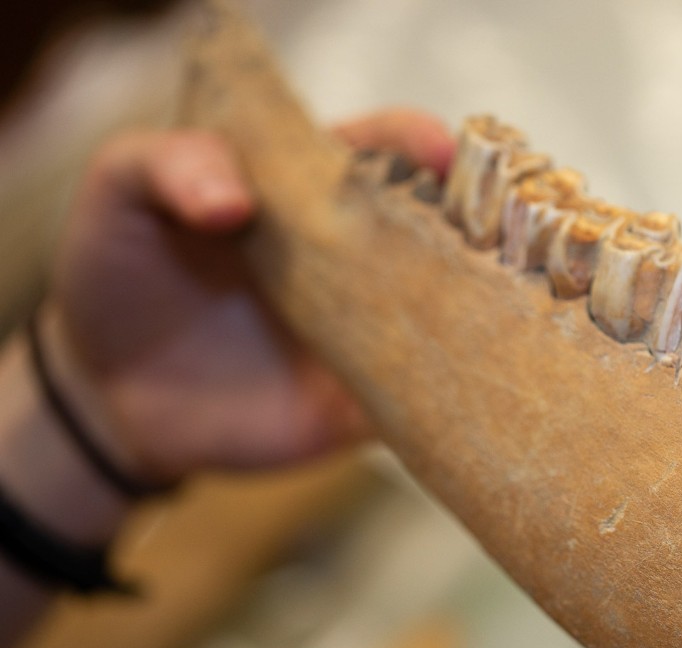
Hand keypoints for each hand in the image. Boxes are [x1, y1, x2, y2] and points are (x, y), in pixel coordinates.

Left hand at [42, 108, 453, 484]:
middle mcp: (359, 252)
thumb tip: (235, 201)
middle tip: (490, 232)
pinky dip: (461, 384)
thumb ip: (169, 165)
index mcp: (312, 189)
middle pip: (445, 223)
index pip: (386, 149)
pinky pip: (434, 390)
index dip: (419, 143)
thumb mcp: (120, 195)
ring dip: (487, 300)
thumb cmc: (122, 276)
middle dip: (481, 220)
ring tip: (498, 300)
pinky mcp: (375, 397)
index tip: (437, 153)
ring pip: (457, 304)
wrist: (113, 398)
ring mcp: (375, 326)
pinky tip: (475, 374)